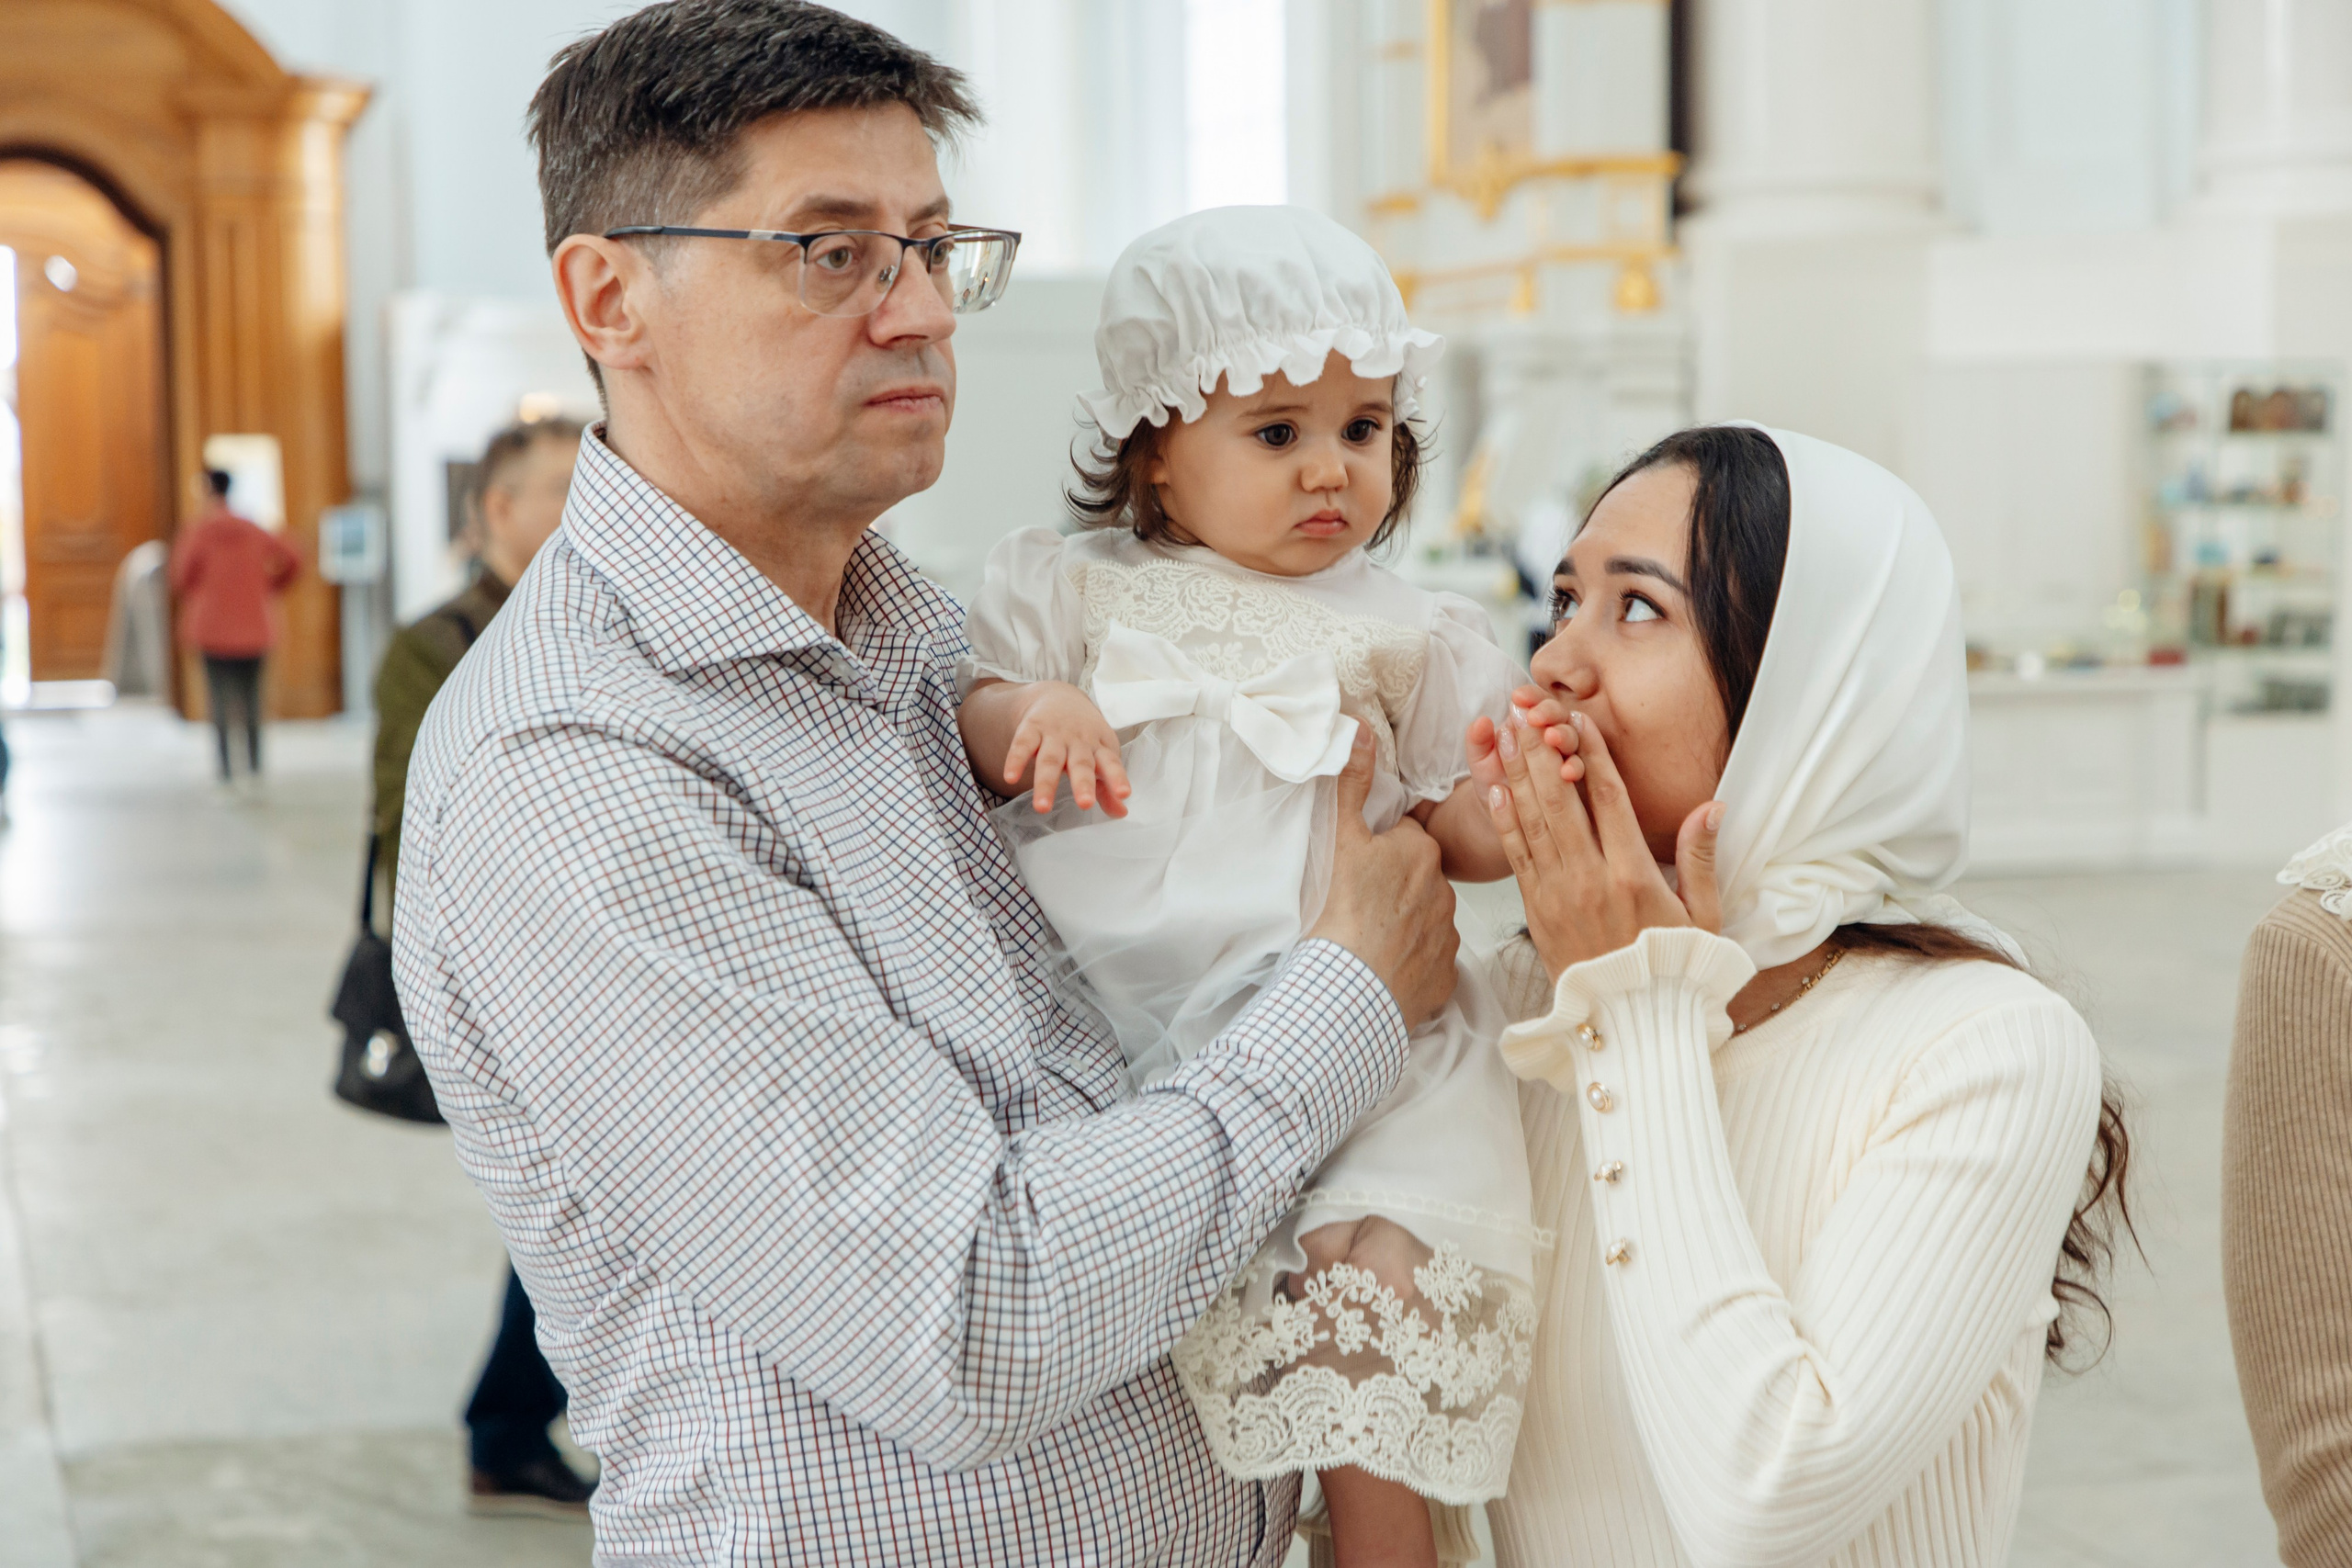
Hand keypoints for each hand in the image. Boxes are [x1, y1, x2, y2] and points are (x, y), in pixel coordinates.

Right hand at [1003, 683, 1131, 815]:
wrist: (1059, 695)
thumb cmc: (1084, 735)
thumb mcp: (1100, 755)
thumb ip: (1107, 788)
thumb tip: (1120, 813)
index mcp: (1099, 747)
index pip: (1111, 763)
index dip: (1117, 777)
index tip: (1124, 793)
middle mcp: (1078, 740)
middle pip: (1080, 764)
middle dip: (1083, 784)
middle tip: (1085, 803)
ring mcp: (1054, 733)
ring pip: (1050, 759)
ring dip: (1045, 783)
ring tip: (1041, 807)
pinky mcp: (1031, 728)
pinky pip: (1022, 745)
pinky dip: (1015, 760)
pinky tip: (1010, 777)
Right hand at [1306, 731, 1458, 1029]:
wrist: (1349, 987)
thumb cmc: (1343, 911)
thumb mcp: (1341, 838)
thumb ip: (1351, 783)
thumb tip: (1361, 730)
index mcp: (1421, 852)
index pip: (1404, 841)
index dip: (1380, 853)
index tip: (1361, 869)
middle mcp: (1444, 891)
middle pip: (1417, 880)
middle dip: (1396, 887)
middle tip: (1362, 903)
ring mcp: (1447, 936)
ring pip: (1426, 920)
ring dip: (1405, 925)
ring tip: (1371, 936)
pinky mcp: (1444, 977)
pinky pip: (1429, 963)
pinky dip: (1411, 964)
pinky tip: (1387, 966)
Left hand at [1465, 704, 1721, 979]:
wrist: (1633, 1025)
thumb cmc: (1673, 969)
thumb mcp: (1703, 916)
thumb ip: (1700, 857)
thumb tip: (1712, 806)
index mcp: (1633, 875)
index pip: (1610, 799)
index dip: (1593, 755)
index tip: (1579, 720)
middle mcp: (1591, 879)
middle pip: (1561, 800)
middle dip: (1540, 750)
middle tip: (1525, 710)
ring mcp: (1558, 895)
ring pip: (1532, 822)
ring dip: (1514, 774)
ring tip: (1502, 733)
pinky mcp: (1536, 912)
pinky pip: (1516, 857)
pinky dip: (1503, 820)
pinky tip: (1493, 789)